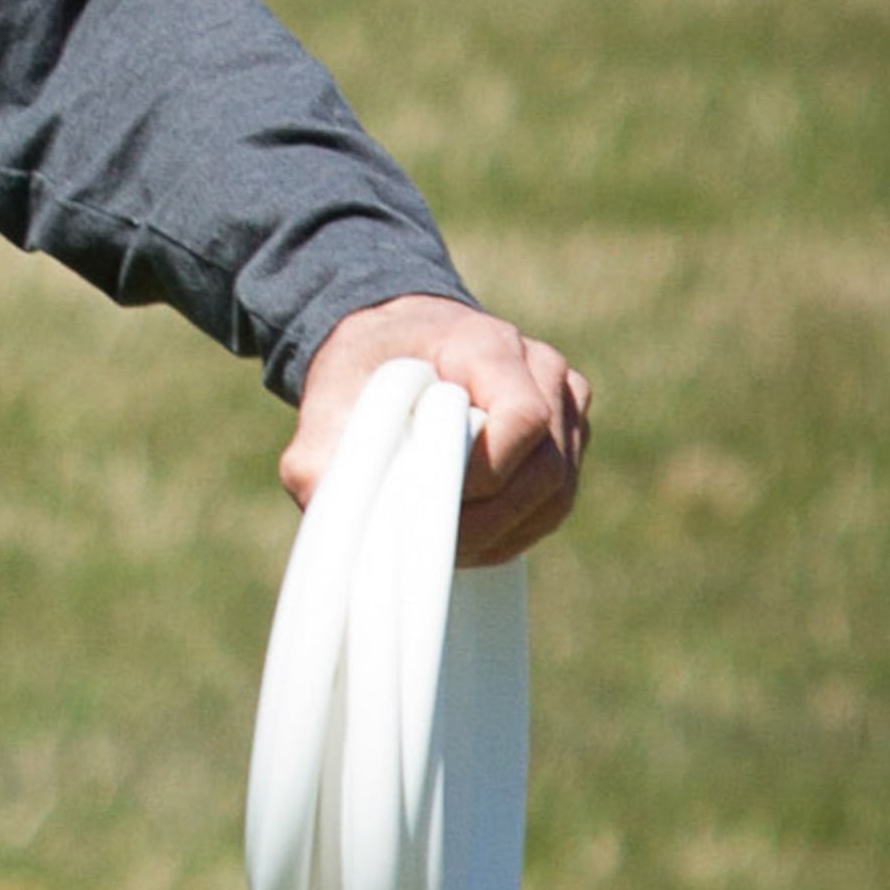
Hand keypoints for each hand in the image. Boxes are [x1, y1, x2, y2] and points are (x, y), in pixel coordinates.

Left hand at [284, 297, 590, 567]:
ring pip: (555, 494)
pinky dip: (513, 531)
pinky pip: (555, 501)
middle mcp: (540, 369)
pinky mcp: (568, 439)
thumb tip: (323, 502)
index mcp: (487, 344)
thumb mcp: (328, 396)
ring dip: (500, 533)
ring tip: (441, 544)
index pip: (522, 418)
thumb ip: (321, 449)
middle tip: (426, 541)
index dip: (482, 473)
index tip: (426, 497)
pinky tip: (467, 537)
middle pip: (544, 469)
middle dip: (484, 519)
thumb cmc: (366, 369)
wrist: (396, 344)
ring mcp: (564, 405)